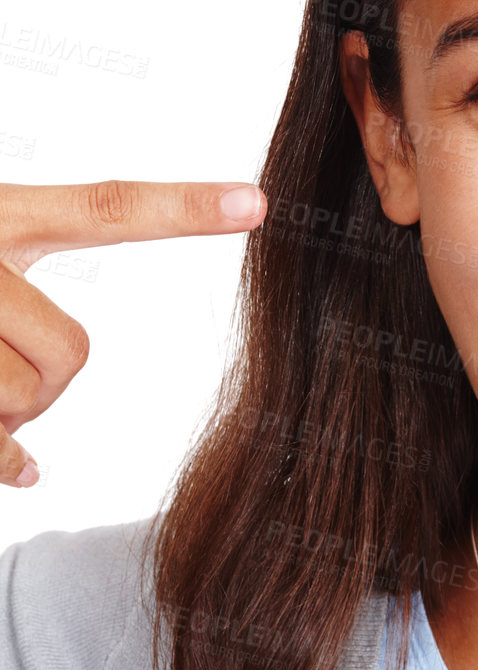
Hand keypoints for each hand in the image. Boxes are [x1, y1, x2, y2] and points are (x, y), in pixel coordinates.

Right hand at [0, 179, 266, 487]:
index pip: (107, 207)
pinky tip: (21, 467)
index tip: (259, 203)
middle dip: (47, 384)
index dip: (186, 207)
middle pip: (73, 350)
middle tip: (2, 373)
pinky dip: (6, 458)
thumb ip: (24, 282)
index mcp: (3, 214)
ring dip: (8, 411)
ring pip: (29, 393)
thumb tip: (75, 350)